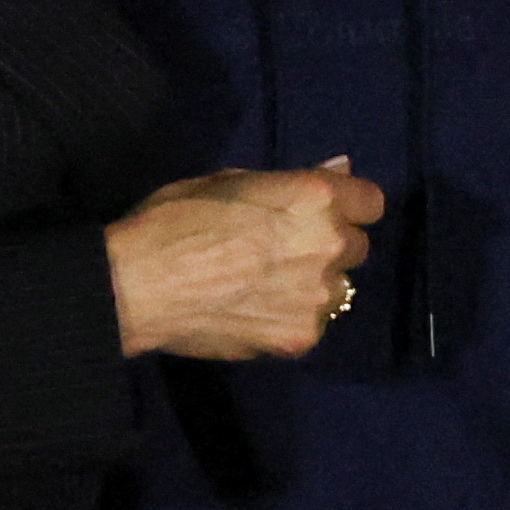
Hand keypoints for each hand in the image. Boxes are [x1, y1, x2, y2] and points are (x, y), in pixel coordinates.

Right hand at [104, 162, 382, 361]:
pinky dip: (291, 319)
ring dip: (313, 286)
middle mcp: (328, 245)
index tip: (322, 214)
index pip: (371, 202)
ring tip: (265, 287)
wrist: (137, 287)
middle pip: (356, 247)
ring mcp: (318, 297)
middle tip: (282, 252)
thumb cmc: (174, 219)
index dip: (347, 207)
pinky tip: (254, 313)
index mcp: (314, 198)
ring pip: (338, 290)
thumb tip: (339, 172)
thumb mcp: (233, 182)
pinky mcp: (300, 337)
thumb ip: (293, 183)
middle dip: (328, 247)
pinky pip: (312, 324)